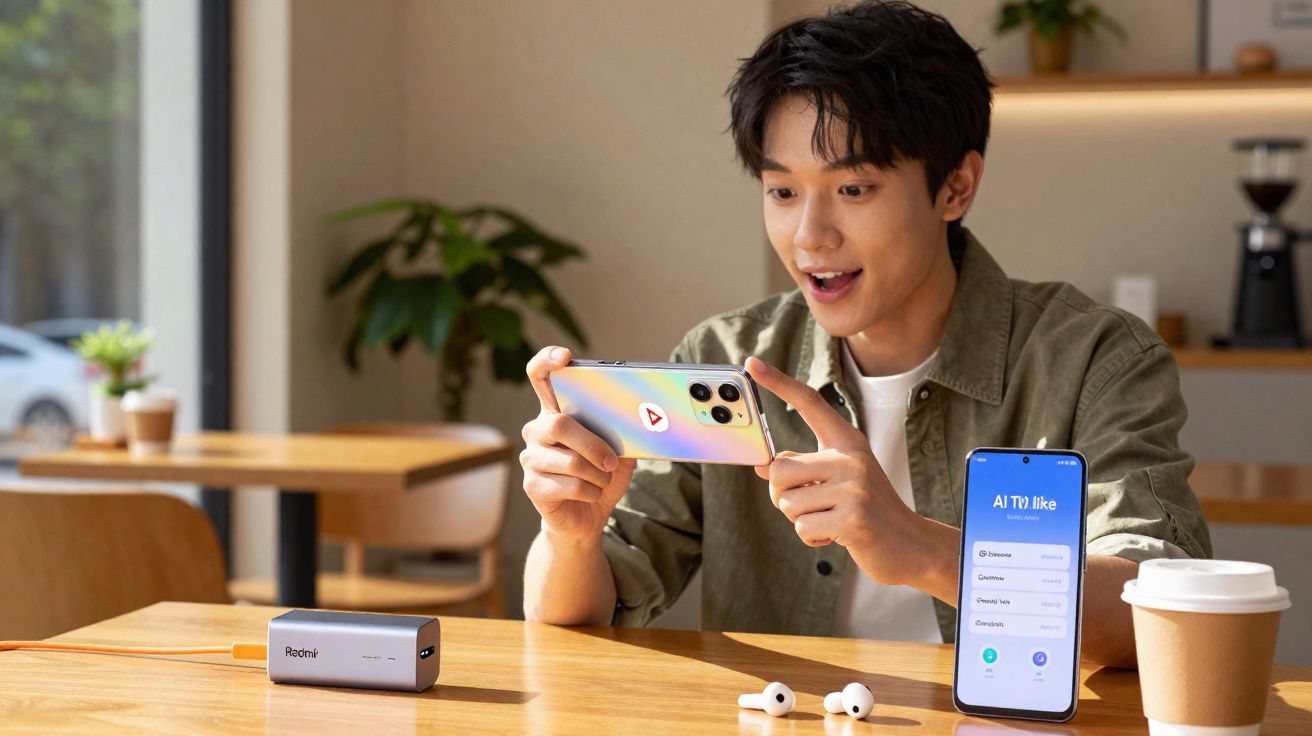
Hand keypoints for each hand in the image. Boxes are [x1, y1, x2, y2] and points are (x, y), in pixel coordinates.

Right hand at [520, 346, 635, 543]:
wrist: (588, 516)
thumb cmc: (601, 476)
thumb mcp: (619, 450)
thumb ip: (622, 430)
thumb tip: (643, 416)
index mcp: (556, 412)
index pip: (540, 377)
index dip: (547, 362)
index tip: (564, 356)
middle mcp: (537, 429)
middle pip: (559, 424)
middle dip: (593, 445)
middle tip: (612, 461)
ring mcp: (530, 457)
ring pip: (569, 460)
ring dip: (597, 475)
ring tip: (603, 480)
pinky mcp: (532, 485)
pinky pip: (568, 485)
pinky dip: (590, 492)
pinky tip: (591, 494)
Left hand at [745, 356, 928, 586]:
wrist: (910, 544)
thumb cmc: (866, 510)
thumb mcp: (838, 480)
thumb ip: (803, 470)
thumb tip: (761, 467)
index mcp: (847, 441)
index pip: (809, 402)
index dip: (778, 382)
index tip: (752, 364)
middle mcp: (851, 457)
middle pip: (779, 470)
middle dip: (782, 496)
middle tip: (810, 504)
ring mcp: (854, 487)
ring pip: (787, 503)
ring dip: (800, 519)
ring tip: (830, 519)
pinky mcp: (853, 518)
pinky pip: (803, 528)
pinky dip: (812, 538)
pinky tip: (836, 535)